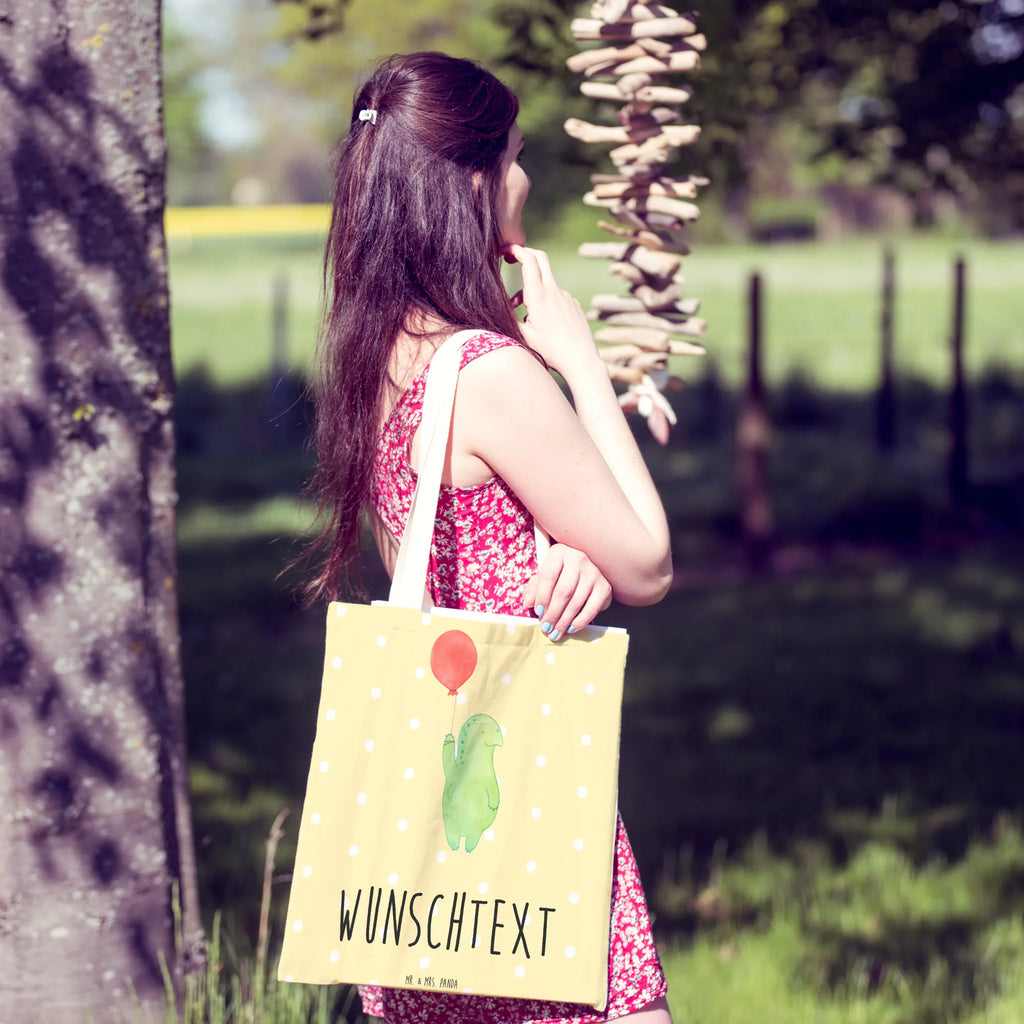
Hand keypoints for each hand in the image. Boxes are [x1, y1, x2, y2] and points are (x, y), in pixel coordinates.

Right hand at [503, 243, 601, 380]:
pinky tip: (544, 322)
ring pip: (545, 282)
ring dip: (531, 289)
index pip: (529, 261)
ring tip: (523, 314)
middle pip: (540, 258)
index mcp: (539, 297)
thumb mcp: (524, 337)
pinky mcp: (574, 304)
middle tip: (512, 258)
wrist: (581, 360)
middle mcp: (554, 292)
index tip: (505, 250)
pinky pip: (556, 296)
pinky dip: (545, 301)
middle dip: (525, 254)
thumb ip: (509, 318)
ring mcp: (566, 296)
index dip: (516, 250)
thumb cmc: (551, 352)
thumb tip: (497, 307)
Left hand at [522, 543, 612, 641]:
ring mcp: (593, 572)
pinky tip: (571, 628)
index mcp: (559, 553)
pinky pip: (592, 608)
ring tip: (555, 632)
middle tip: (545, 628)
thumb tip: (528, 603)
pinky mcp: (604, 587)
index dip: (541, 596)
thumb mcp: (544, 576)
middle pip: (563, 591)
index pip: (548, 575)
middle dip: (553, 613)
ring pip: (576, 601)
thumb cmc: (559, 574)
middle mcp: (578, 559)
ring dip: (564, 621)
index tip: (538, 612)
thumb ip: (534, 588)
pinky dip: (580, 621)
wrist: (585, 572)